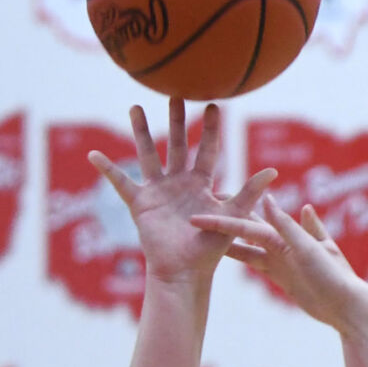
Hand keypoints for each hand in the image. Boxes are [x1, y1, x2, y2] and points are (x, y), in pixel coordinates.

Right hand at [88, 98, 274, 285]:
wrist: (185, 273)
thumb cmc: (210, 251)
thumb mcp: (233, 217)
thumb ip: (250, 193)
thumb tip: (274, 171)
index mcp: (201, 185)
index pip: (208, 150)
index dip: (211, 129)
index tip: (214, 105)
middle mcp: (179, 183)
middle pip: (177, 144)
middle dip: (177, 120)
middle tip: (176, 93)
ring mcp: (158, 191)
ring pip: (149, 154)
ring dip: (141, 131)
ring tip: (136, 107)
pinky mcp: (140, 203)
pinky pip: (121, 183)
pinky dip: (107, 169)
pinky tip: (94, 155)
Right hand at [191, 197, 367, 328]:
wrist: (347, 306)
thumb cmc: (334, 276)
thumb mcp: (310, 250)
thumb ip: (287, 226)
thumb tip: (266, 198)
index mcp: (286, 237)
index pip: (247, 227)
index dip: (222, 223)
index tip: (197, 218)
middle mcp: (282, 244)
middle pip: (245, 231)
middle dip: (222, 223)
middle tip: (195, 213)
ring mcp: (281, 260)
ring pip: (247, 247)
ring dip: (228, 239)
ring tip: (203, 234)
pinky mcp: (282, 276)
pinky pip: (257, 263)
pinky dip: (243, 255)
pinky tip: (229, 250)